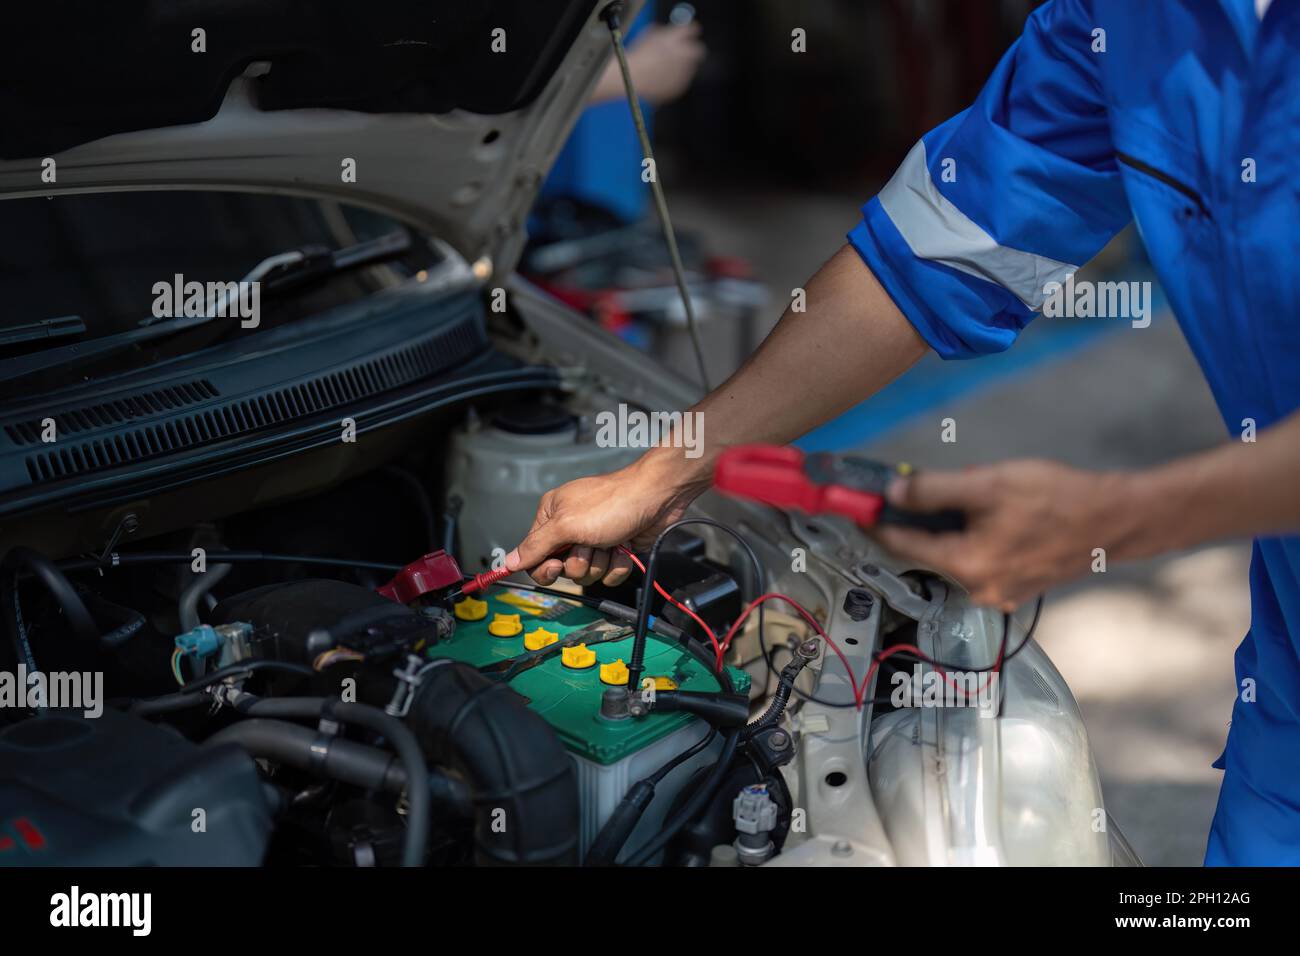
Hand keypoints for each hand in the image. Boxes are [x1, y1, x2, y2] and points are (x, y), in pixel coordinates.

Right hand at [505, 452, 708, 586]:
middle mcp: (570, 529)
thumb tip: (508, 562)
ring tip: (611, 541)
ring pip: (587, 574)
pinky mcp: (614, 550)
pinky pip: (608, 575)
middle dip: (580, 562)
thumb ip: (536, 546)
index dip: (545, 567)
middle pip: (562, 569)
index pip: (534, 556)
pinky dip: (618, 564)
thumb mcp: (567, 525)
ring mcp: (594, 540)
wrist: (657, 498)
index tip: (556, 565)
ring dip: (601, 562)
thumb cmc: (612, 502)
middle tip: (591, 544)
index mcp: (551, 517)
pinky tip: (624, 546)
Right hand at [592, 22, 705, 105]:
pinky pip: (679, 82)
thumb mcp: (651, 35)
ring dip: (679, 67)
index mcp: (677, 39)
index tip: (688, 35)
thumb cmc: (638, 55)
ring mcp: (683, 74)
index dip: (690, 32)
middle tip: (681, 54)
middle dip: (692, 52)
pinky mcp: (679, 88)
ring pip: (688, 68)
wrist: (630, 77)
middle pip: (698, 52)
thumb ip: (668, 33)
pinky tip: (657, 79)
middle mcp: (685, 55)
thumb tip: (676, 34)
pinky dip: (672, 80)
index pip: (692, 30)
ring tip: (657, 69)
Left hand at [873, 459, 1128, 610]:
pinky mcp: (1014, 587)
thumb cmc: (1058, 499)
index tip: (856, 508)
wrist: (1115, 519)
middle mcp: (978, 589)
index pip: (902, 546)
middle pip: (926, 553)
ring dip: (945, 529)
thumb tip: (894, 494)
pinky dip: (969, 538)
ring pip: (952, 555)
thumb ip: (934, 490)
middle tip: (907, 491)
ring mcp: (998, 593)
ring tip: (965, 498)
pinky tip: (985, 516)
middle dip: (916, 522)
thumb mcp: (988, 485)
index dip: (876, 523)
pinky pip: (976, 560)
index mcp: (968, 567)